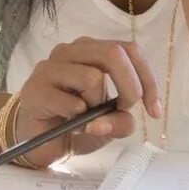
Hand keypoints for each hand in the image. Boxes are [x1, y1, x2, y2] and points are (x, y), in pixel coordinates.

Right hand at [0, 36, 159, 164]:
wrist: (39, 139)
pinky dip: (78, 119)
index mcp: (90, 51)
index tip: (153, 110)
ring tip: (85, 117)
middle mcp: (70, 51)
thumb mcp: (111, 123)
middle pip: (113, 53)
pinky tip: (68, 122)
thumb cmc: (76, 123)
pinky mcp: (35, 88)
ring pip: (92, 77)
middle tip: (123, 109)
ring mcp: (49, 67)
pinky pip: (71, 102)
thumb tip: (102, 121)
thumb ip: (121, 120)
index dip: (147, 78)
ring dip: (96, 105)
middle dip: (129, 87)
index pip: (128, 49)